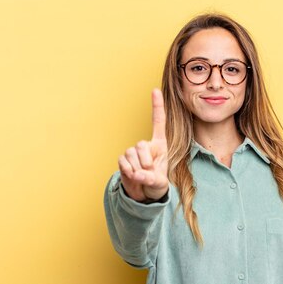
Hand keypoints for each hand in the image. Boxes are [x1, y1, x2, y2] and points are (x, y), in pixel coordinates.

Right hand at [118, 88, 168, 202]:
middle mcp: (146, 145)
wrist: (144, 193)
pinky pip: (123, 162)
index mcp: (160, 144)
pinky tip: (133, 176)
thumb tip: (138, 175)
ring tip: (142, 176)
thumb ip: (152, 179)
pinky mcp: (123, 159)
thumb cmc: (156, 184)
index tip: (155, 90)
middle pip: (141, 145)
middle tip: (150, 172)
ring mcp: (133, 152)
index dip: (157, 106)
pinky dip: (128, 172)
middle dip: (146, 161)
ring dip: (137, 169)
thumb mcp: (160, 183)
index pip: (158, 122)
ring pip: (131, 154)